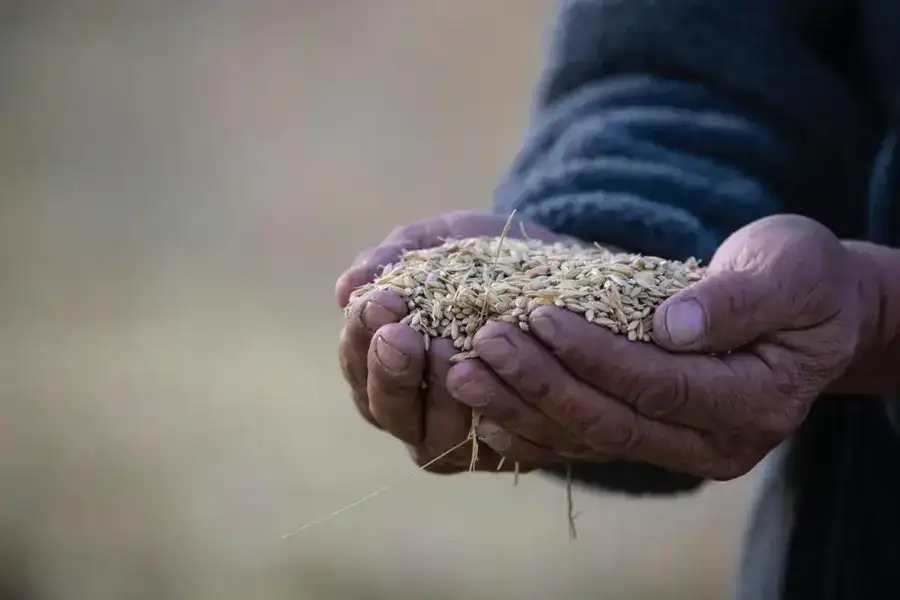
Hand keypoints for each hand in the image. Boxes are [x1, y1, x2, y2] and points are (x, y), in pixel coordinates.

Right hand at [336, 211, 574, 472]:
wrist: (562, 279)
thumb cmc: (486, 263)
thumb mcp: (443, 245)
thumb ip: (396, 259)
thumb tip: (348, 289)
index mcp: (385, 364)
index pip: (357, 360)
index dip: (361, 335)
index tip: (381, 301)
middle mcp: (414, 410)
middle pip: (385, 408)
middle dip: (389, 371)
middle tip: (402, 335)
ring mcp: (457, 435)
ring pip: (433, 436)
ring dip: (438, 394)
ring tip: (450, 350)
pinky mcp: (505, 449)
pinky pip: (490, 447)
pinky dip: (491, 415)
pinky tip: (496, 380)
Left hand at [448, 214, 877, 479]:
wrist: (814, 313)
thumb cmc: (804, 281)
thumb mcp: (789, 270)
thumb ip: (736, 299)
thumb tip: (669, 325)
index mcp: (754, 402)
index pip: (658, 386)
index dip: (595, 354)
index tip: (539, 315)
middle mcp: (715, 443)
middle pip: (612, 423)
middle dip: (540, 384)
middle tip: (479, 346)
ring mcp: (681, 450)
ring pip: (588, 441)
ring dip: (520, 408)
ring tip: (462, 374)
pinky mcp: (652, 441)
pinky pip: (584, 447)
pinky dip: (533, 431)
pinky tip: (486, 413)